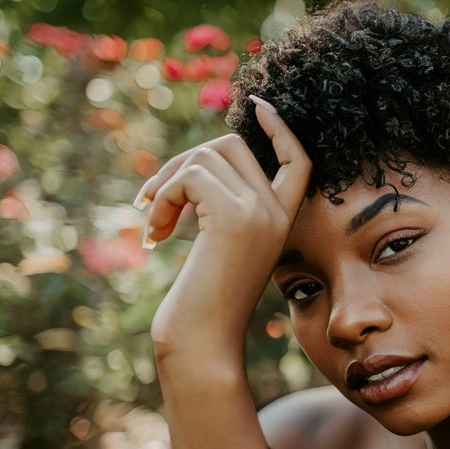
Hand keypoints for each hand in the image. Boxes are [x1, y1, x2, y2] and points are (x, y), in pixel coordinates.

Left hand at [135, 97, 310, 364]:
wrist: (203, 343)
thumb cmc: (203, 305)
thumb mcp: (220, 247)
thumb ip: (223, 206)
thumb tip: (200, 160)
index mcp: (281, 220)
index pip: (298, 159)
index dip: (280, 129)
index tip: (257, 105)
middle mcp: (277, 212)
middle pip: (231, 146)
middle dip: (183, 162)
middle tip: (153, 201)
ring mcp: (260, 213)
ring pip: (205, 157)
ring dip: (164, 184)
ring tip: (152, 227)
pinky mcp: (234, 217)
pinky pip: (189, 177)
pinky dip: (162, 197)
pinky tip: (154, 235)